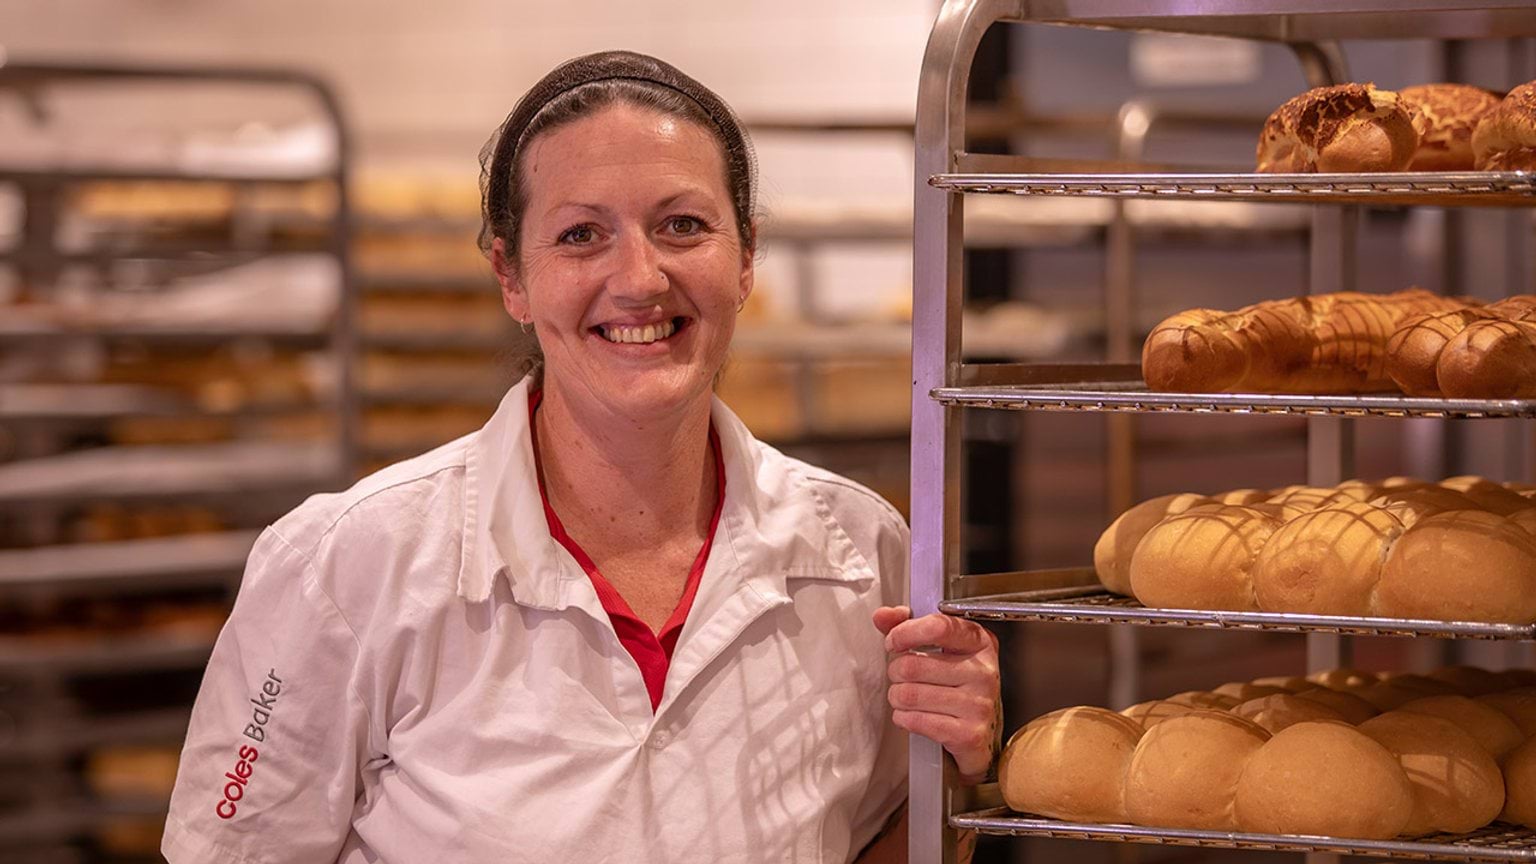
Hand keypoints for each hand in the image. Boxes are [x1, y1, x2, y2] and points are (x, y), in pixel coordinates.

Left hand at [873, 605, 1000, 783]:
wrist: (983, 730)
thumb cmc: (958, 684)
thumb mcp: (940, 648)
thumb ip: (908, 626)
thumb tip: (882, 616)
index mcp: (979, 642)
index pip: (938, 627)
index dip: (905, 633)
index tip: (893, 642)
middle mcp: (983, 671)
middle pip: (913, 665)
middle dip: (895, 672)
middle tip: (902, 676)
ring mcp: (978, 704)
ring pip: (909, 695)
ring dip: (897, 697)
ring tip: (908, 696)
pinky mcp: (968, 734)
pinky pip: (916, 720)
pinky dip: (904, 718)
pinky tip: (914, 714)